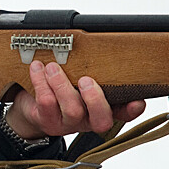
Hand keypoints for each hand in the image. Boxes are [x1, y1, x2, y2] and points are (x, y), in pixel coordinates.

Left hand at [5, 60, 145, 139]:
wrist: (32, 106)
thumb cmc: (60, 88)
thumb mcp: (79, 79)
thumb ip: (94, 69)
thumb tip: (101, 45)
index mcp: (102, 108)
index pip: (124, 113)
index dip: (132, 110)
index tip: (137, 101)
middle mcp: (88, 119)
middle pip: (101, 119)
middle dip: (95, 98)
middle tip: (85, 79)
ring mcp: (68, 123)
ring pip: (72, 110)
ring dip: (62, 84)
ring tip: (52, 67)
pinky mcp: (47, 121)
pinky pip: (47, 103)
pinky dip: (41, 82)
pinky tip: (38, 69)